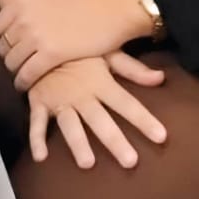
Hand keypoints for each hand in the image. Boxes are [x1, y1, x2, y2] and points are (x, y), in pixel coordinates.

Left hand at [0, 0, 150, 90]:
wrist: (112, 8)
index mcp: (24, 0)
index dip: (3, 37)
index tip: (12, 43)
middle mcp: (25, 18)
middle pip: (3, 45)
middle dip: (8, 55)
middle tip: (18, 61)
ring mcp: (37, 37)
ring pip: (12, 61)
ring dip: (14, 70)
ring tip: (22, 74)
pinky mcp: (51, 55)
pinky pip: (27, 73)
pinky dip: (23, 82)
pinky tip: (25, 85)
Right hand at [26, 55, 166, 170]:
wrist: (41, 34)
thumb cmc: (78, 47)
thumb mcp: (106, 51)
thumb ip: (132, 68)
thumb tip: (161, 78)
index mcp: (100, 81)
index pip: (126, 103)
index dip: (143, 119)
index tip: (161, 137)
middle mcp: (82, 93)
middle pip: (101, 120)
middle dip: (115, 141)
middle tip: (130, 162)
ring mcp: (60, 99)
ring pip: (71, 124)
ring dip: (78, 143)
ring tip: (87, 164)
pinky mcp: (39, 100)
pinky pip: (37, 121)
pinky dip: (37, 139)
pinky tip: (41, 157)